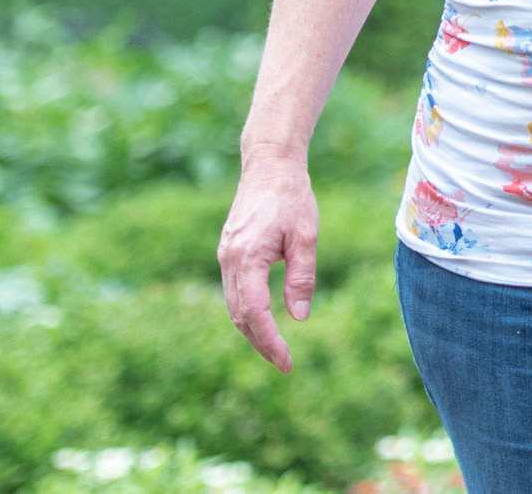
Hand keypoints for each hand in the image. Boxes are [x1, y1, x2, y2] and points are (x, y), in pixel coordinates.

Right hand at [217, 152, 321, 371]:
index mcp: (247, 257)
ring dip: (252, 331)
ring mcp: (225, 258)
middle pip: (240, 316)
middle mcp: (229, 261)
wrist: (269, 166)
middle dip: (261, 343)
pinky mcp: (228, 253)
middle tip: (284, 364)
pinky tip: (263, 322)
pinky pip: (234, 292)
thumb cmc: (292, 197)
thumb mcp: (306, 236)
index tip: (286, 361)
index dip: (270, 341)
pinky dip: (247, 312)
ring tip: (276, 349)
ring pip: (234, 307)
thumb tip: (299, 318)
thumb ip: (301, 277)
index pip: (254, 313)